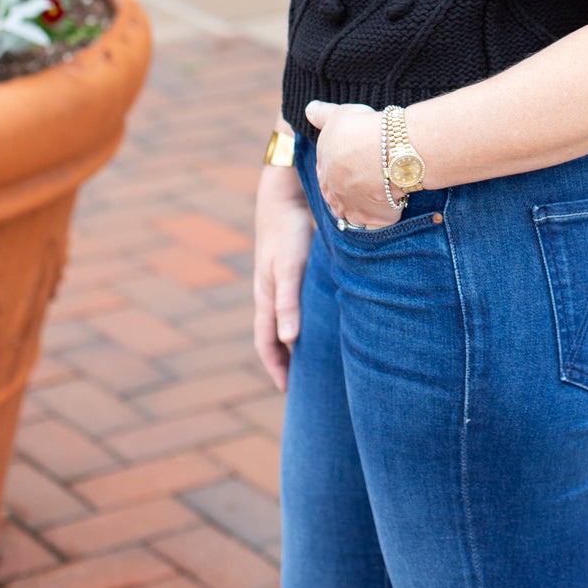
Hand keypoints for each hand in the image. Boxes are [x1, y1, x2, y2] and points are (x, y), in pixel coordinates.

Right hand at [253, 164, 314, 391]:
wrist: (284, 195)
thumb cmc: (288, 233)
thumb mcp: (288, 269)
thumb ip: (288, 303)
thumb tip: (288, 341)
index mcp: (266, 299)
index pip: (267, 344)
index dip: (276, 368)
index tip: (289, 392)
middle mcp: (271, 293)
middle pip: (274, 336)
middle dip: (285, 361)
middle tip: (302, 385)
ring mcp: (280, 281)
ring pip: (285, 320)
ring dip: (295, 341)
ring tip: (314, 357)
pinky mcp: (293, 268)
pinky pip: (295, 302)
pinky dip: (303, 318)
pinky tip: (321, 317)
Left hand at [305, 100, 401, 227]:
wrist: (386, 151)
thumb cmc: (361, 129)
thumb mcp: (339, 115)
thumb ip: (323, 115)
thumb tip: (309, 109)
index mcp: (323, 169)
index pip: (327, 174)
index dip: (341, 168)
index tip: (355, 163)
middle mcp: (333, 194)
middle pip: (339, 197)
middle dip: (349, 192)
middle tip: (368, 180)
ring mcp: (353, 210)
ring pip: (355, 214)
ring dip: (364, 208)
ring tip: (380, 196)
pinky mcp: (375, 220)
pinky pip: (378, 224)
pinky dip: (384, 218)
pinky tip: (394, 206)